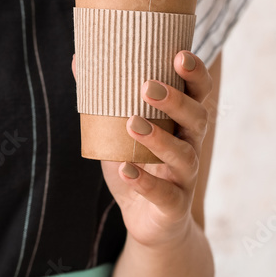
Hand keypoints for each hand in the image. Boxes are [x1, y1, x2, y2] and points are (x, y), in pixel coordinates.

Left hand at [72, 51, 212, 248]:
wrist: (148, 221)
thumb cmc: (136, 165)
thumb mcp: (116, 131)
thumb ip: (102, 98)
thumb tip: (77, 58)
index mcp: (181, 124)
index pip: (198, 94)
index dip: (195, 74)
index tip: (180, 54)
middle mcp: (190, 147)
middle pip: (197, 119)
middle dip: (176, 101)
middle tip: (148, 86)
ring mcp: (184, 178)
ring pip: (183, 155)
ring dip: (159, 138)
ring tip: (132, 123)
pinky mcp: (174, 207)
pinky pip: (165, 195)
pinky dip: (145, 182)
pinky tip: (125, 170)